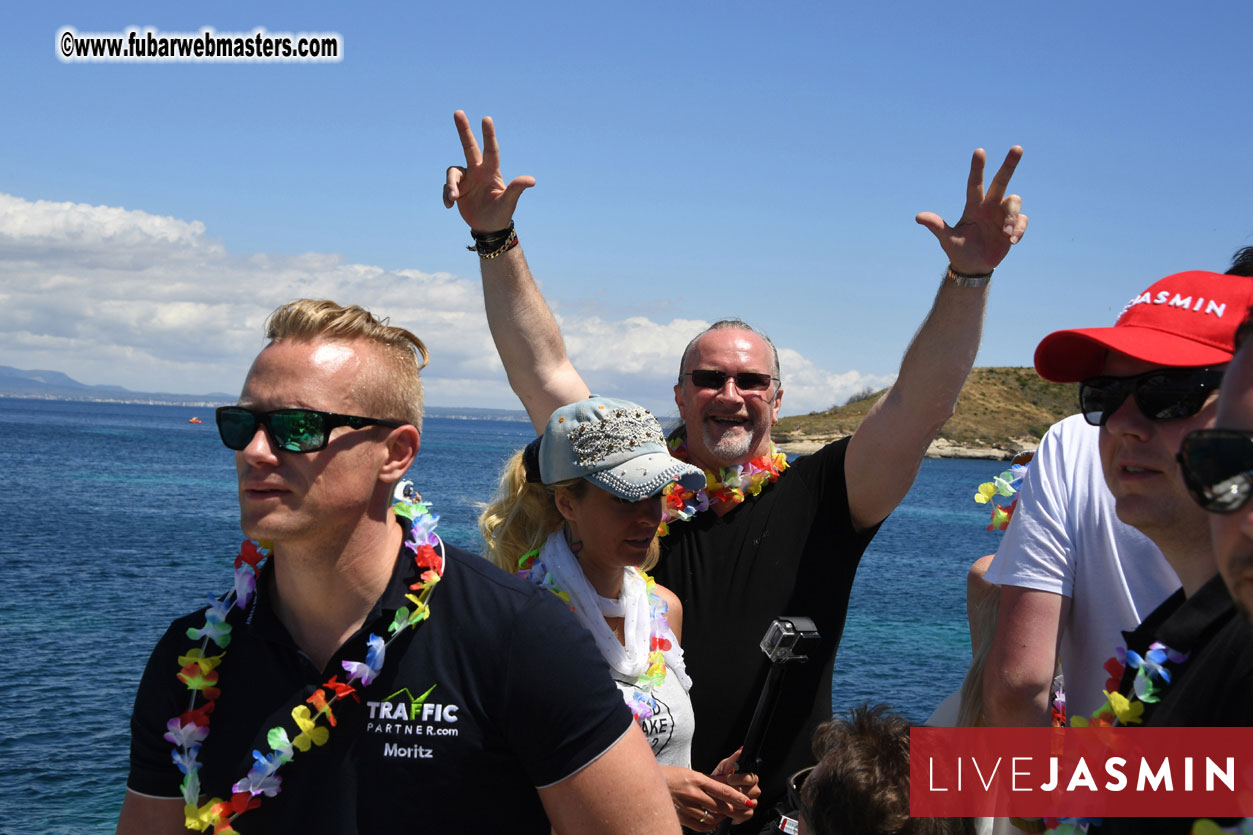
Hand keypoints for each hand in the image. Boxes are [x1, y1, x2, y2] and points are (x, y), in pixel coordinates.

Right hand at [443, 110, 534, 232]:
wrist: (488, 228)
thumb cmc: (501, 214)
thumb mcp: (508, 203)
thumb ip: (516, 189)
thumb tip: (532, 180)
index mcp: (491, 172)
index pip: (490, 150)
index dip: (488, 135)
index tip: (486, 118)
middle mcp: (477, 171)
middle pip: (469, 146)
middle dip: (464, 129)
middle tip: (458, 112)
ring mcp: (466, 179)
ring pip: (452, 173)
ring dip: (450, 185)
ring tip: (453, 198)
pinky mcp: (456, 189)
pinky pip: (446, 188)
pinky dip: (446, 196)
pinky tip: (449, 206)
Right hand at [661, 764, 755, 831]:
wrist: (647, 782)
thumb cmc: (669, 776)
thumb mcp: (689, 773)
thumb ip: (705, 782)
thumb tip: (722, 790)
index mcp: (697, 778)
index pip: (723, 790)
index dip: (738, 798)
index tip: (747, 802)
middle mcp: (693, 792)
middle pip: (719, 805)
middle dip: (731, 810)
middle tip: (737, 810)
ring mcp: (686, 806)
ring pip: (711, 817)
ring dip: (719, 818)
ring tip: (721, 815)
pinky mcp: (680, 816)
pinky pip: (700, 826)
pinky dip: (709, 826)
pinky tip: (711, 823)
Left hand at [711, 747, 760, 824]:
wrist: (710, 795)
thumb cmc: (718, 780)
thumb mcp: (722, 768)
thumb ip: (732, 760)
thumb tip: (740, 750)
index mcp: (749, 777)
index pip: (752, 777)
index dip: (740, 778)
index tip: (729, 778)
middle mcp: (753, 789)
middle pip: (753, 791)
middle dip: (737, 791)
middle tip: (725, 790)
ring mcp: (752, 801)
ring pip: (750, 803)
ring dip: (736, 802)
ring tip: (724, 800)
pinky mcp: (748, 812)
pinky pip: (747, 814)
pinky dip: (736, 813)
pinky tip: (728, 810)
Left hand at [915, 146, 1027, 274]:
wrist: (974, 266)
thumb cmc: (959, 250)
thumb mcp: (947, 239)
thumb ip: (937, 226)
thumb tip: (918, 217)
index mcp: (973, 206)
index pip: (975, 184)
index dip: (977, 168)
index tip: (979, 151)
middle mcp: (990, 206)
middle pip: (1001, 181)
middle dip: (1009, 165)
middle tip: (1017, 147)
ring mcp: (1003, 215)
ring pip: (1014, 201)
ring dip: (1011, 217)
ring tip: (1005, 234)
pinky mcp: (1014, 226)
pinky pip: (1023, 220)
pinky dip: (1019, 228)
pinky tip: (1012, 241)